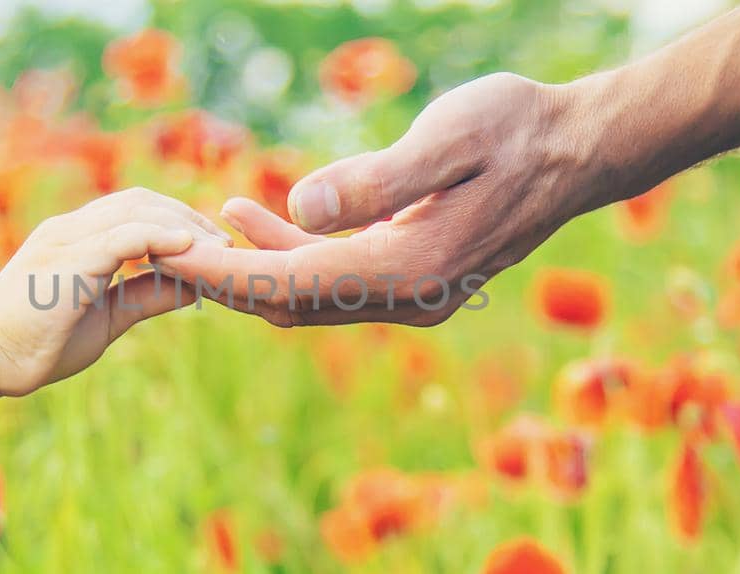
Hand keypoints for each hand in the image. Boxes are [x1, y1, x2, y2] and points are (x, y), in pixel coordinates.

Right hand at [0, 187, 229, 397]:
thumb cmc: (37, 344)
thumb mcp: (107, 317)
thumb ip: (145, 295)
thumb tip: (192, 286)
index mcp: (75, 238)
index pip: (135, 209)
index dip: (178, 220)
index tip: (213, 243)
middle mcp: (69, 229)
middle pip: (140, 201)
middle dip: (188, 217)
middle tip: (225, 244)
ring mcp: (65, 240)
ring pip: (135, 212)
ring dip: (182, 226)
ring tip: (217, 249)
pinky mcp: (66, 261)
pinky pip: (122, 237)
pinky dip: (159, 238)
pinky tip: (190, 249)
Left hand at [154, 73, 639, 326]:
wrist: (578, 148)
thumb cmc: (517, 129)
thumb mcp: (449, 136)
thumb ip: (377, 178)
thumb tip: (300, 207)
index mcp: (408, 268)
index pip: (290, 285)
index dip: (221, 273)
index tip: (165, 254)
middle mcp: (408, 296)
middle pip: (290, 302)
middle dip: (224, 278)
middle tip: (161, 245)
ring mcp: (413, 294)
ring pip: (310, 296)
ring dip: (255, 266)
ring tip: (206, 220)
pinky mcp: (415, 276)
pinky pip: (335, 280)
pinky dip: (291, 258)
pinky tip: (260, 220)